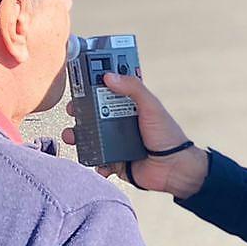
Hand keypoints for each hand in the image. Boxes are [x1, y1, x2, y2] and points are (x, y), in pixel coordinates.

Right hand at [63, 73, 208, 198]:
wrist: (174, 169)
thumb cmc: (167, 136)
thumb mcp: (151, 107)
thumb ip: (133, 88)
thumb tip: (109, 76)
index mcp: (130, 107)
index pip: (109, 91)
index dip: (94, 85)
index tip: (81, 79)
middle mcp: (121, 123)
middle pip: (94, 114)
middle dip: (80, 112)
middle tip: (72, 109)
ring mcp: (117, 143)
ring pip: (91, 137)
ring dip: (79, 136)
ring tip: (72, 136)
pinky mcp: (115, 162)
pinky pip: (98, 161)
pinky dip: (94, 162)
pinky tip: (98, 162)